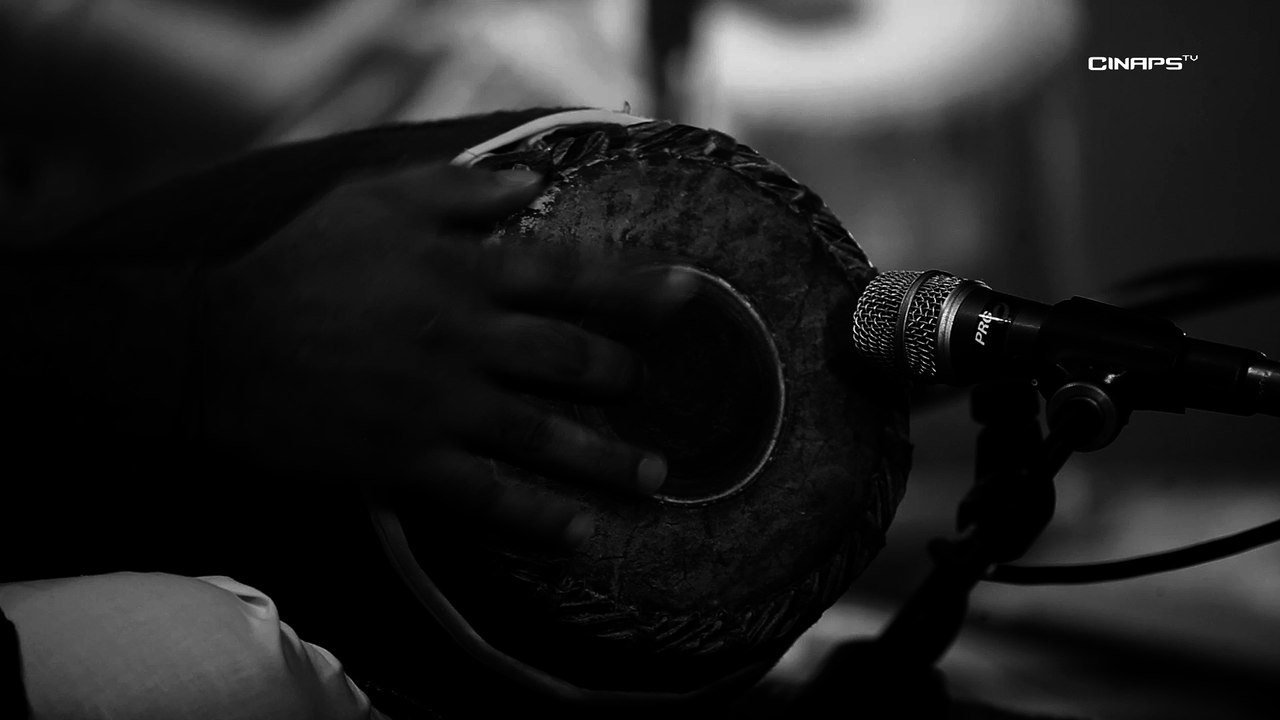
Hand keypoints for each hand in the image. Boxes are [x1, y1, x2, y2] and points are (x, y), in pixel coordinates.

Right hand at [201, 163, 693, 546]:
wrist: (214, 348)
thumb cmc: (298, 262)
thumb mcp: (373, 198)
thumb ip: (457, 189)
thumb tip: (532, 184)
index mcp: (463, 273)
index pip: (572, 275)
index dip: (638, 285)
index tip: (692, 296)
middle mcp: (466, 339)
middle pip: (573, 360)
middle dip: (625, 377)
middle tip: (654, 391)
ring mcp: (440, 406)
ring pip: (546, 435)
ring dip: (608, 458)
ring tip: (656, 477)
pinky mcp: (407, 463)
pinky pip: (488, 499)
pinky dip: (538, 519)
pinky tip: (581, 533)